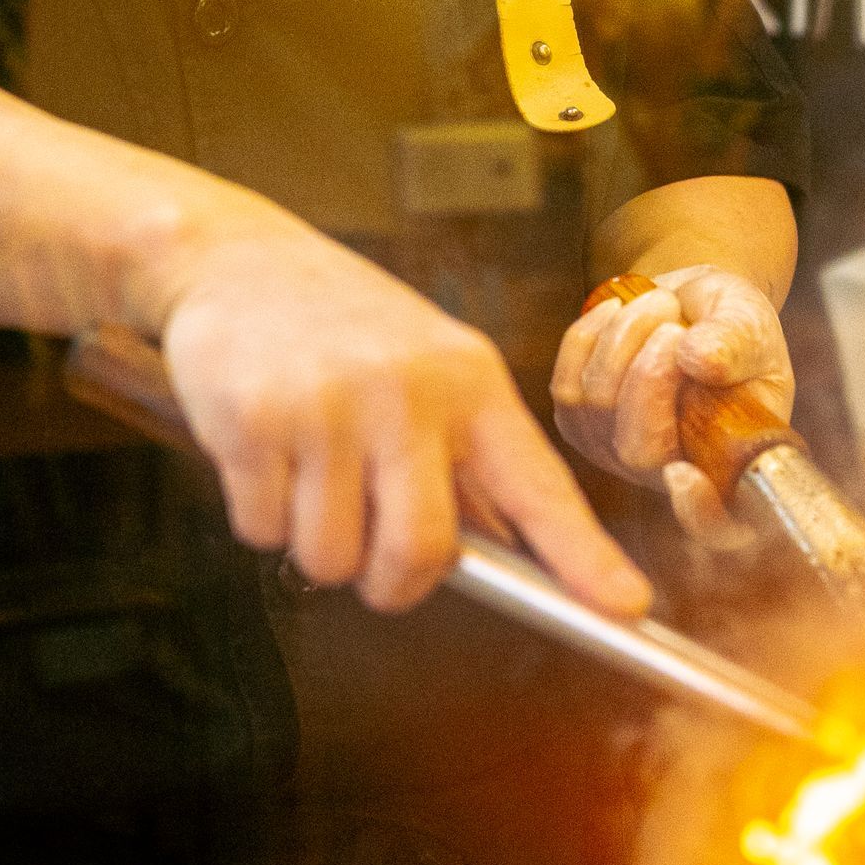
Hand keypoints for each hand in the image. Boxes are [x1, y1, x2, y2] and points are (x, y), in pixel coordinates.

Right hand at [158, 226, 652, 618]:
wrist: (236, 254)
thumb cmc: (343, 327)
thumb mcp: (426, 369)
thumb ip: (464, 461)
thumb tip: (503, 562)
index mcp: (468, 380)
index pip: (538, 485)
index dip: (583, 556)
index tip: (627, 609)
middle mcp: (406, 390)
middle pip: (419, 553)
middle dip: (390, 583)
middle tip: (371, 559)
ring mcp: (327, 404)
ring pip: (331, 558)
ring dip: (314, 543)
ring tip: (308, 472)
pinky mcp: (252, 419)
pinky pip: (262, 531)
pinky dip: (260, 515)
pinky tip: (263, 450)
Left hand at [551, 265, 795, 546]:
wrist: (688, 304)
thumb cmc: (729, 325)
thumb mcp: (749, 324)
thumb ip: (734, 342)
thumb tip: (700, 359)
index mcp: (729, 464)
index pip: (719, 525)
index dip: (700, 513)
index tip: (684, 475)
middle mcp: (669, 474)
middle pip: (638, 451)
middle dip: (649, 374)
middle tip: (674, 325)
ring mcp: (616, 454)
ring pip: (595, 405)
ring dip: (625, 338)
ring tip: (660, 306)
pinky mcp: (577, 423)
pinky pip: (567, 381)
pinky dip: (591, 335)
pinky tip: (619, 313)